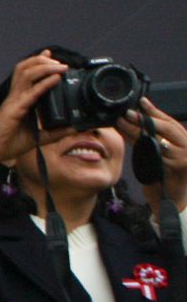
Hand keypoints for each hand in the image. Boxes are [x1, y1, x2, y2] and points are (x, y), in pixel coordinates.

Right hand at [0, 52, 69, 180]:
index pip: (27, 74)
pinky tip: (56, 78)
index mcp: (19, 100)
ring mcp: (14, 101)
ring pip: (26, 74)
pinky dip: (44, 83)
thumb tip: (74, 128)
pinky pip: (31, 92)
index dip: (38, 62)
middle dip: (43, 61)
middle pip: (25, 68)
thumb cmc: (7, 144)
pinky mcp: (14, 109)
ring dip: (44, 67)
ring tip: (60, 66)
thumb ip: (55, 133)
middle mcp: (15, 96)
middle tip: (60, 62)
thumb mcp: (37, 138)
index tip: (50, 55)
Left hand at [118, 97, 186, 214]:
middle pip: (166, 128)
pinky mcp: (173, 169)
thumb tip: (135, 117)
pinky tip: (127, 139)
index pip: (170, 122)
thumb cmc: (165, 175)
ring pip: (157, 140)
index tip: (140, 101)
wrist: (172, 200)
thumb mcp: (161, 152)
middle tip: (127, 112)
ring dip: (136, 130)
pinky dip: (139, 146)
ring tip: (121, 122)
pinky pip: (153, 154)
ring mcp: (182, 158)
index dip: (155, 111)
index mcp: (185, 141)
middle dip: (145, 118)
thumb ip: (152, 136)